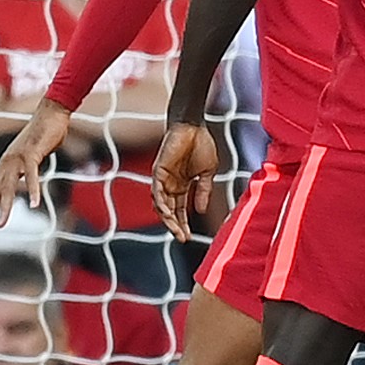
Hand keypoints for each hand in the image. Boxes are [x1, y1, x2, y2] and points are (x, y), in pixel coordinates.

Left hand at [0, 100, 70, 230]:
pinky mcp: (33, 152)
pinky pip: (32, 174)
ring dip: (4, 206)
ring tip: (1, 224)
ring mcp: (19, 157)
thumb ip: (25, 168)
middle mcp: (8, 160)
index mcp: (6, 163)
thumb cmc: (42, 135)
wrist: (51, 113)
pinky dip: (33, 190)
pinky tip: (34, 204)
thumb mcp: (30, 156)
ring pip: (8, 186)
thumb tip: (26, 178)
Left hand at [152, 119, 220, 234]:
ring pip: (161, 204)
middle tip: (182, 238)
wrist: (194, 126)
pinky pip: (156, 190)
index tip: (188, 237)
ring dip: (168, 218)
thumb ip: (204, 191)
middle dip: (176, 225)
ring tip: (176, 231)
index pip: (180, 209)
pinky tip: (167, 214)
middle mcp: (171, 184)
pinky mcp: (158, 170)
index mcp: (183, 185)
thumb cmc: (202, 144)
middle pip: (170, 210)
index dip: (183, 223)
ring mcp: (163, 178)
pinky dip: (161, 202)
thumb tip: (200, 211)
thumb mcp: (208, 173)